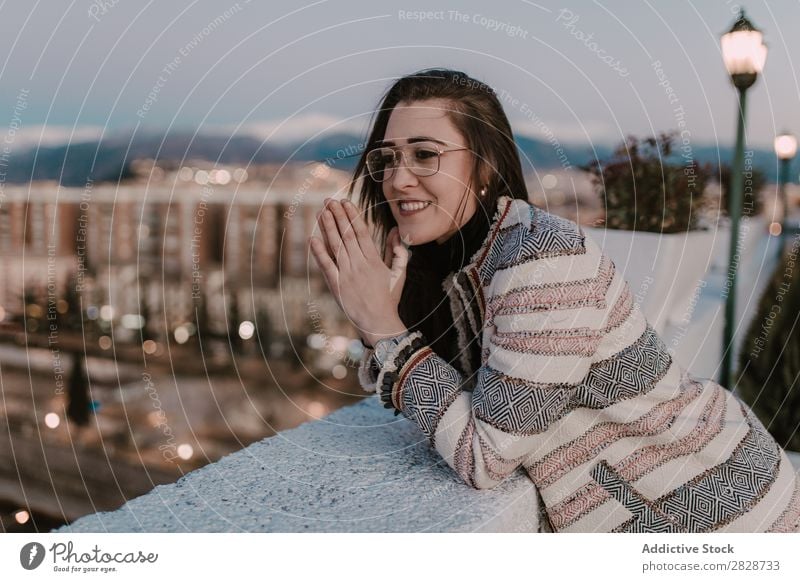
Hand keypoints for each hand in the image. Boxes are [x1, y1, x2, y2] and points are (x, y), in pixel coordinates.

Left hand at [309, 199, 408, 346]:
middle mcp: (359, 264)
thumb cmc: (390, 298)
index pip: (361, 232)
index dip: (352, 215)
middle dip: (337, 216)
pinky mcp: (337, 286)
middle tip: (329, 201)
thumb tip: (396, 231)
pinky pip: (326, 266)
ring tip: (321, 212)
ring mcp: (347, 275)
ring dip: (327, 228)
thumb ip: (397, 251)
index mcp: (374, 260)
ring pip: (336, 246)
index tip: (345, 202)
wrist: (379, 323)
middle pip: (346, 235)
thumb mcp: (399, 273)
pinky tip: (313, 239)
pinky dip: (319, 252)